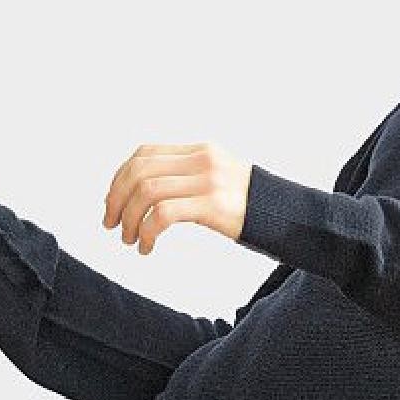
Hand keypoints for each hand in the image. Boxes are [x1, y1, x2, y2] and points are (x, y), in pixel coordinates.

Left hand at [102, 143, 252, 253]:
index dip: (119, 178)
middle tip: (111, 225)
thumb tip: (149, 196)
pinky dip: (147, 232)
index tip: (113, 203)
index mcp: (199, 151)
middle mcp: (201, 160)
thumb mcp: (218, 182)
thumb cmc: (253, 209)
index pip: (144, 154)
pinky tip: (148, 248)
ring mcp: (207, 181)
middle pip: (139, 171)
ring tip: (130, 241)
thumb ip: (189, 179)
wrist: (288, 217)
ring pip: (147, 192)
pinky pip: (163, 214)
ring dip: (129, 219)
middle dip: (116, 199)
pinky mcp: (212, 205)